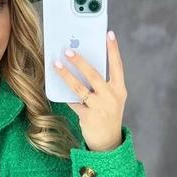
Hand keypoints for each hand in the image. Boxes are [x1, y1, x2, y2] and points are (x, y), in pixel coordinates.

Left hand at [55, 31, 126, 151]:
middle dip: (80, 61)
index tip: (108, 34)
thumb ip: (102, 84)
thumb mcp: (112, 99)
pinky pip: (73, 102)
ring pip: (79, 88)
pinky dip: (65, 94)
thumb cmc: (108, 115)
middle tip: (69, 50)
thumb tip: (82, 66)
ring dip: (66, 75)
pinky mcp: (88, 117)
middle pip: (94, 74)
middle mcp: (111, 97)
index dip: (113, 49)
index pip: (117, 66)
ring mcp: (99, 108)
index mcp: (120, 90)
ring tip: (57, 64)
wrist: (108, 142)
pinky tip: (56, 86)